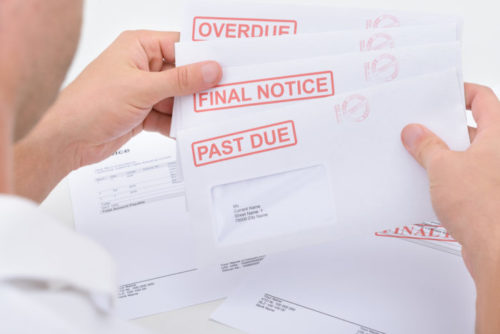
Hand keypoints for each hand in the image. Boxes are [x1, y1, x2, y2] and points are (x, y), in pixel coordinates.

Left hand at [14, 30, 221, 201]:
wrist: (68, 140)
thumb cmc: (90, 104)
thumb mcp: (141, 89)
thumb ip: (180, 80)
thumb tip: (211, 69)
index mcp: (138, 47)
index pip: (180, 45)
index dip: (203, 56)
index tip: (227, 67)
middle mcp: (142, 66)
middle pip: (182, 73)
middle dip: (200, 87)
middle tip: (226, 95)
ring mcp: (143, 91)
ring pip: (177, 97)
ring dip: (190, 109)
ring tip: (212, 115)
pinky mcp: (143, 113)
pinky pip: (168, 116)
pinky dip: (178, 124)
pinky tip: (191, 130)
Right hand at [401, 84, 499, 333]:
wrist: (495, 248)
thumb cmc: (482, 206)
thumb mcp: (443, 167)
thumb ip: (426, 146)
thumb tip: (414, 133)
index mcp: (497, 136)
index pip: (483, 100)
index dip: (462, 93)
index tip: (441, 96)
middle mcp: (499, 154)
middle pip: (472, 128)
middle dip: (443, 128)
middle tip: (419, 128)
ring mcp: (493, 175)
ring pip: (466, 155)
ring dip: (443, 154)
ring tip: (418, 156)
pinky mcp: (486, 196)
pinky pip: (464, 177)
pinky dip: (447, 176)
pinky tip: (427, 182)